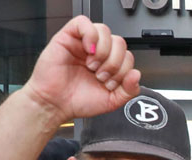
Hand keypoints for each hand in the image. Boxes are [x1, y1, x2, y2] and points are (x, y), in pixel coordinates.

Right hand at [22, 16, 139, 124]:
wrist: (55, 104)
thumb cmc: (78, 101)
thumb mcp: (111, 100)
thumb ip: (129, 90)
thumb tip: (137, 74)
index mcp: (108, 64)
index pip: (127, 55)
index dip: (123, 70)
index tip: (110, 84)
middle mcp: (97, 52)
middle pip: (119, 42)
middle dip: (115, 63)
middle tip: (101, 76)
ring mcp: (83, 43)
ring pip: (104, 31)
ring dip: (104, 52)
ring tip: (92, 67)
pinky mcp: (67, 36)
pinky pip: (83, 22)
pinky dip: (90, 36)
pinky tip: (88, 52)